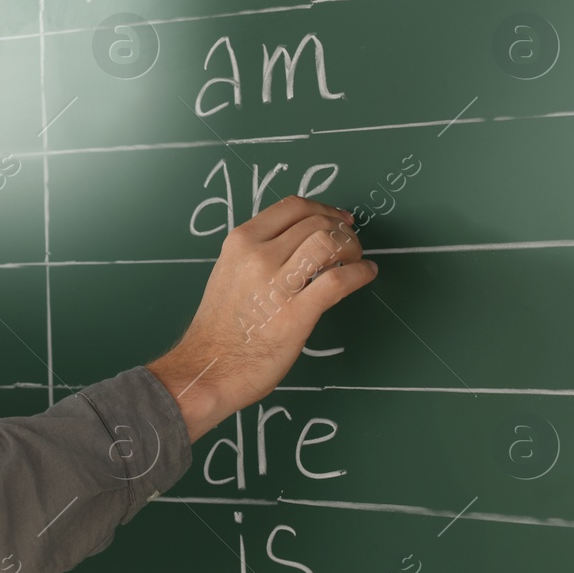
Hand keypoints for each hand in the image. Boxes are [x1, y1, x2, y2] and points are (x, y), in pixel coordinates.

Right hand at [146, 195, 376, 441]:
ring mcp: (276, 284)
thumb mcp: (230, 272)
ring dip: (352, 248)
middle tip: (350, 245)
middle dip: (342, 230)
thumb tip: (300, 242)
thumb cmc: (220, 326)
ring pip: (329, 243)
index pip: (293, 206)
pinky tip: (364, 275)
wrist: (209, 366)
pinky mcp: (296, 314)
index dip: (324, 208)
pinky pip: (340, 280)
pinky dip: (361, 273)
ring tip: (355, 260)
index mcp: (241, 242)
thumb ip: (259, 253)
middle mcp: (258, 256)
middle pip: (316, 222)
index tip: (338, 219)